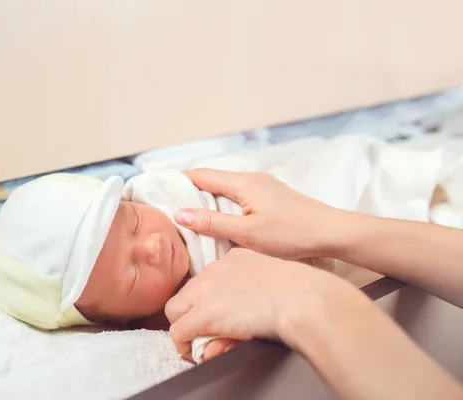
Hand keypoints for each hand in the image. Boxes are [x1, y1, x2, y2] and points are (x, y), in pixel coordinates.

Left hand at [165, 248, 352, 360]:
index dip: (208, 298)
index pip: (208, 278)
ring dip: (183, 328)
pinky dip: (182, 344)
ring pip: (175, 309)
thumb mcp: (273, 276)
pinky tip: (192, 353)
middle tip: (199, 330)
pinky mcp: (205, 314)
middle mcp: (215, 269)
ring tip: (193, 343)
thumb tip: (241, 310)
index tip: (216, 312)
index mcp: (233, 258)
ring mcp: (206, 291)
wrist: (303, 298)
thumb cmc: (302, 291)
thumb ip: (256, 285)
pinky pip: (178, 331)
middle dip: (189, 312)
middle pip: (186, 291)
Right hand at [176, 169, 343, 261]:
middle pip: (213, 179)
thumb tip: (180, 213)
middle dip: (191, 189)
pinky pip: (239, 195)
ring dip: (208, 196)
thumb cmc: (291, 234)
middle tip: (170, 203)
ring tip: (191, 212)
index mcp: (244, 183)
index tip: (160, 187)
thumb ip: (213, 222)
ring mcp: (264, 186)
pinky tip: (222, 217)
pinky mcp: (272, 197)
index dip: (179, 180)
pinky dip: (224, 202)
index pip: (202, 175)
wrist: (332, 233)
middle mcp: (252, 179)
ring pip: (227, 187)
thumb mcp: (247, 233)